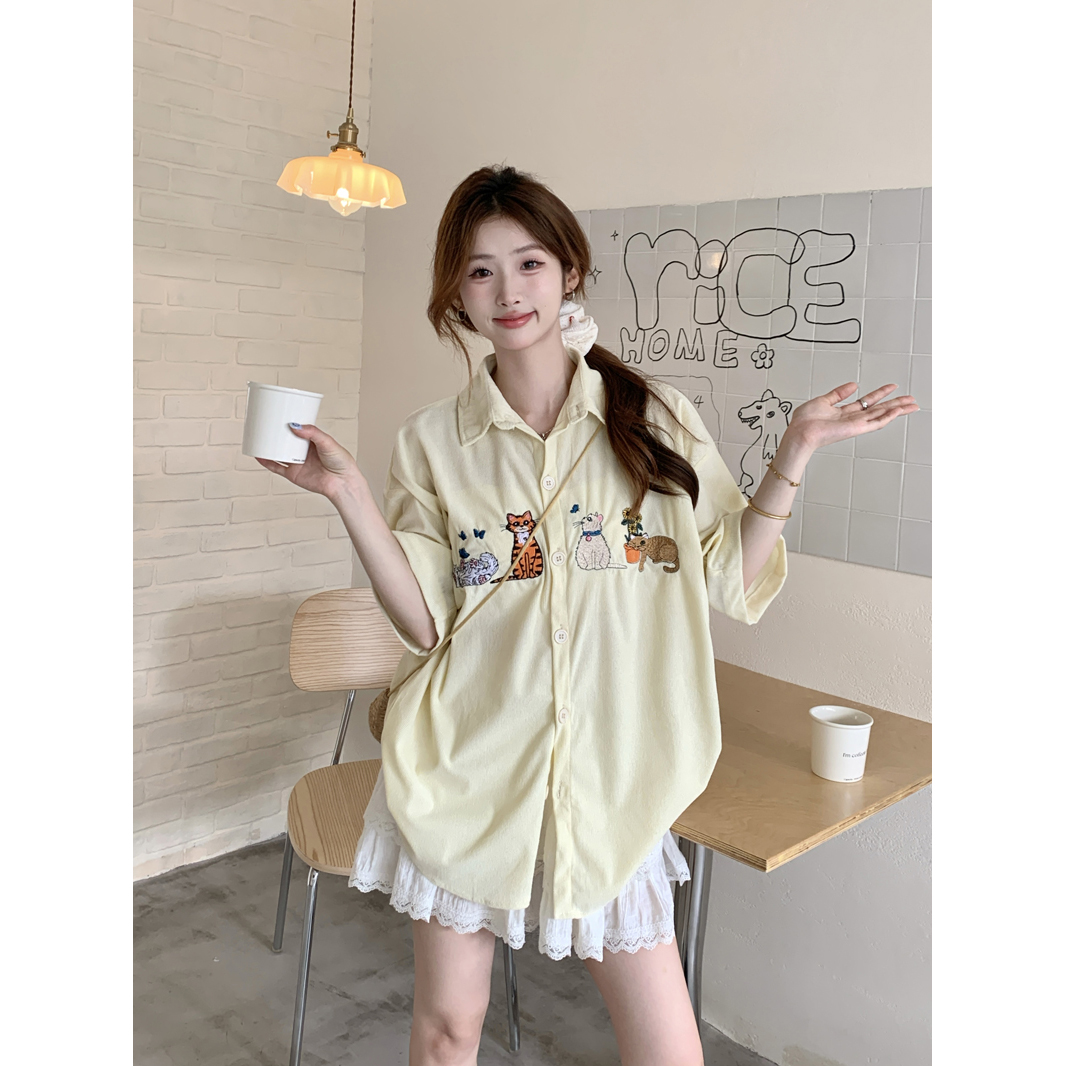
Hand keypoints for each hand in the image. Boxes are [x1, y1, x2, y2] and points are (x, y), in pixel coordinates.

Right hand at [255, 424, 363, 500]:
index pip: (299, 429)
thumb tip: (295, 426)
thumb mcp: (328, 442)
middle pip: (286, 439)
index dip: (290, 422)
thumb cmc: (341, 463)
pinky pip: (276, 467)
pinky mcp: (293, 474)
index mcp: (313, 441)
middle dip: (276, 432)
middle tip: (266, 421)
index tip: (280, 413)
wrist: (342, 484)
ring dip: (268, 446)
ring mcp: (297, 462)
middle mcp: (304, 451)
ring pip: (278, 452)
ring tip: (257, 436)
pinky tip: (258, 455)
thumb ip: (312, 433)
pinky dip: (267, 462)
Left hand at [784, 382, 918, 452]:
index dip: (880, 393)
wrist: (800, 432)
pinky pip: (875, 423)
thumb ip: (839, 393)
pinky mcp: (856, 429)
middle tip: (911, 399)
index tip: (892, 387)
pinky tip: (897, 412)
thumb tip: (853, 385)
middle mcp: (851, 419)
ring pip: (882, 416)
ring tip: (912, 405)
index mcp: (843, 413)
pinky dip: (887, 417)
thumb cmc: (805, 421)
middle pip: (879, 409)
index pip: (867, 402)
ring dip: (898, 410)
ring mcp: (855, 425)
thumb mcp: (823, 401)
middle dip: (896, 404)